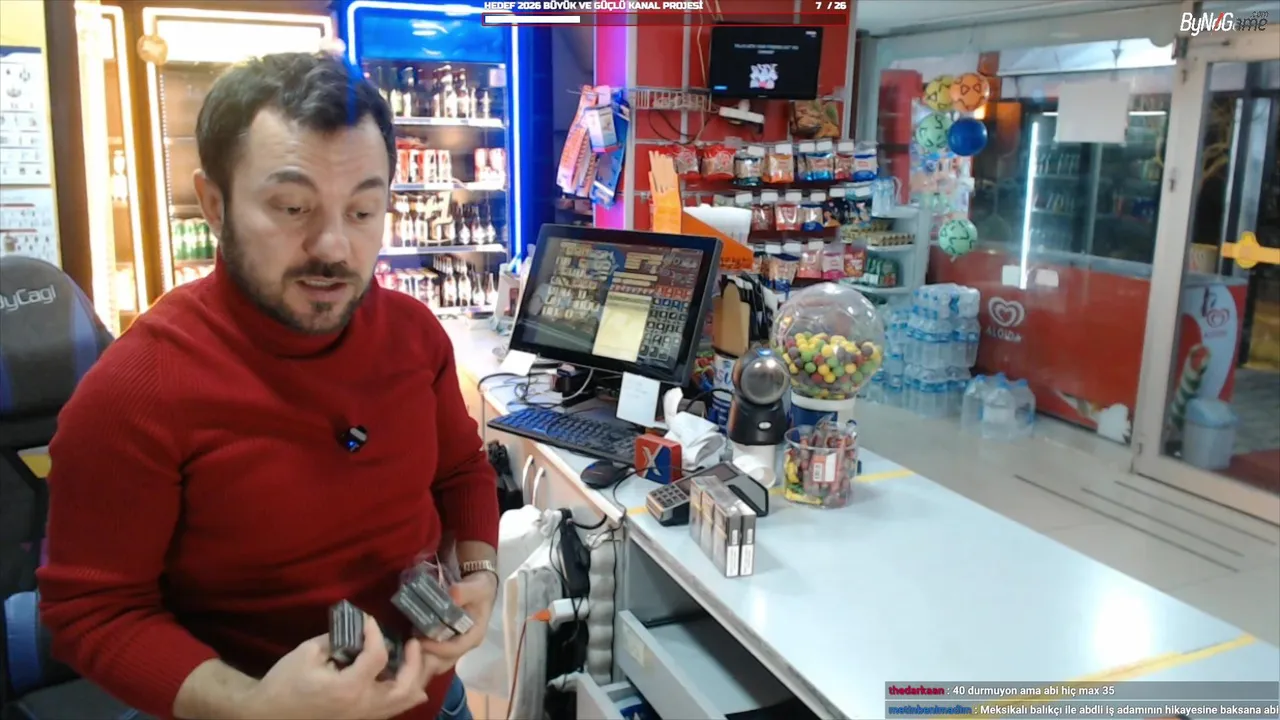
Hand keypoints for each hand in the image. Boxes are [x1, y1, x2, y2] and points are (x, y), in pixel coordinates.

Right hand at [243, 614, 433, 719]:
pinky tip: (399, 675)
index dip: (376, 633)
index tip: (368, 620)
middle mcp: (363, 706)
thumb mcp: (308, 652)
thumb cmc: (284, 683)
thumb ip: (337, 638)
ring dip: (413, 678)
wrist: (267, 716)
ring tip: (411, 658)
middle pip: (406, 687)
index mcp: (348, 689)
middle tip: (411, 642)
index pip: (378, 656)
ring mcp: (363, 718)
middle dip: (414, 662)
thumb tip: (357, 628)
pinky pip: (392, 709)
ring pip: (404, 702)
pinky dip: (403, 691)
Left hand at [417, 571, 497, 670]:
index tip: (420, 640)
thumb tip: (453, 596)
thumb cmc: (480, 590)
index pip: (455, 649)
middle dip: (425, 656)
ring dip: (420, 655)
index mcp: (474, 636)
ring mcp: (452, 646)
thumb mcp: (479, 588)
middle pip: (443, 660)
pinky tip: (407, 641)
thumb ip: (466, 592)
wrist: (478, 590)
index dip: (437, 648)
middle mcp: (463, 646)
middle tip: (408, 646)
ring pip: (434, 661)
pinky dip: (418, 650)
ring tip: (406, 644)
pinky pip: (430, 654)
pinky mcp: (443, 643)